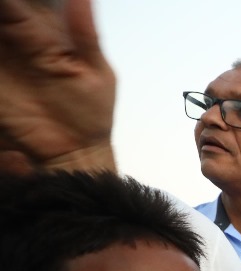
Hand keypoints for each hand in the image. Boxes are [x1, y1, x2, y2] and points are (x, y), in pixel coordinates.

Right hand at [0, 0, 116, 170]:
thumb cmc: (90, 113)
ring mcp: (2, 59)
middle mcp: (19, 40)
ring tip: (0, 21)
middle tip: (4, 6)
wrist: (74, 151)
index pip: (24, 2)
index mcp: (47, 34)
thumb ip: (85, 34)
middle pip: (3, 13)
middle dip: (3, 7)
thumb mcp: (97, 72)